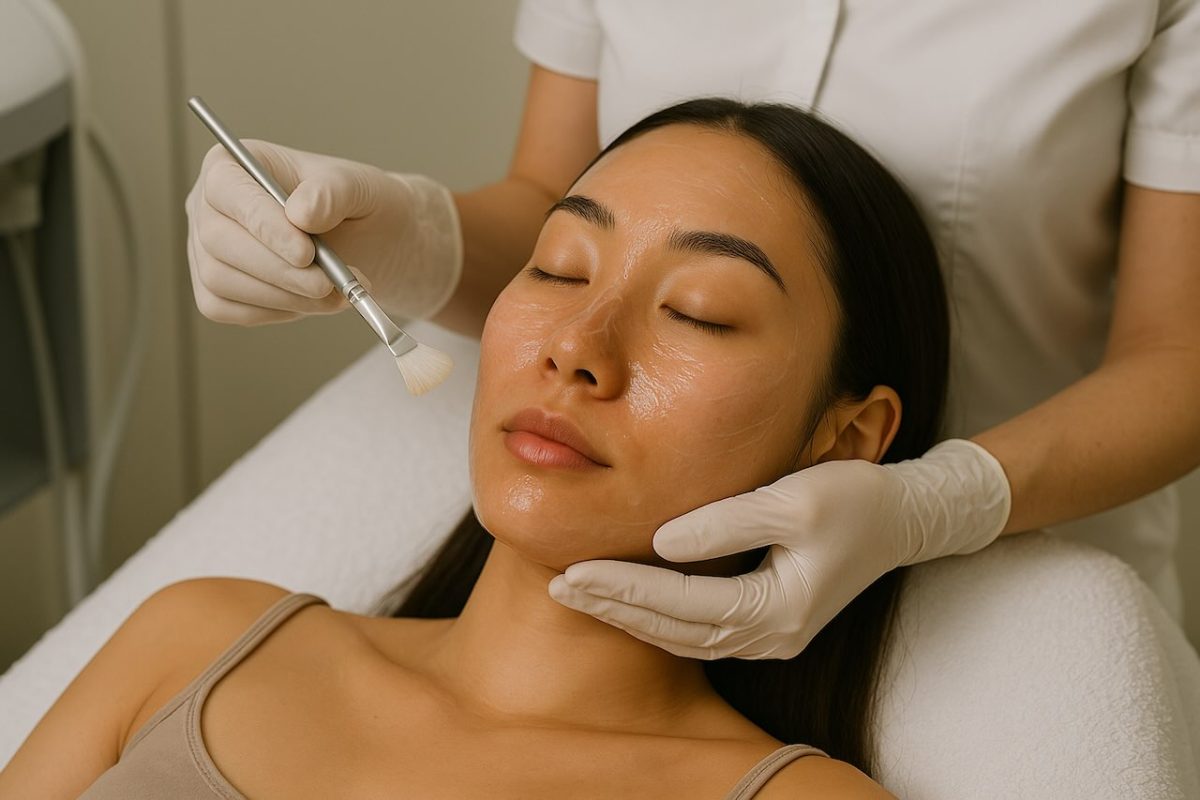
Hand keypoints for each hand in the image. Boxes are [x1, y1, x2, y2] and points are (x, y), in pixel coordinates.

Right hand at [185, 139, 461, 325]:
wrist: (371, 244)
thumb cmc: (357, 206)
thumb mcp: (359, 187)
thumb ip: (332, 191)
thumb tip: (300, 213)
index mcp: (234, 164)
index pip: (226, 187)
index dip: (261, 223)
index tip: (305, 253)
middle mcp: (210, 205)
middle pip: (218, 240)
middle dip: (278, 270)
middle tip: (328, 283)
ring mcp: (206, 249)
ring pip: (220, 280)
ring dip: (283, 296)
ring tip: (335, 293)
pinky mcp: (214, 289)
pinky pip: (225, 308)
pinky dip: (273, 311)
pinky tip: (310, 302)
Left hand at [548, 439, 1010, 659]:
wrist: (902, 518)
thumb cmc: (853, 499)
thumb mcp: (792, 500)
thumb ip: (726, 522)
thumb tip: (661, 542)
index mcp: (777, 608)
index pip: (680, 602)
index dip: (623, 588)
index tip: (572, 572)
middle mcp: (770, 635)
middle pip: (673, 630)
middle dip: (613, 608)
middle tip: (557, 587)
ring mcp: (770, 636)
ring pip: (682, 637)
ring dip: (629, 616)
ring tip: (577, 594)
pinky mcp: (768, 624)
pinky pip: (699, 631)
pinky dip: (657, 619)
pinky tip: (625, 601)